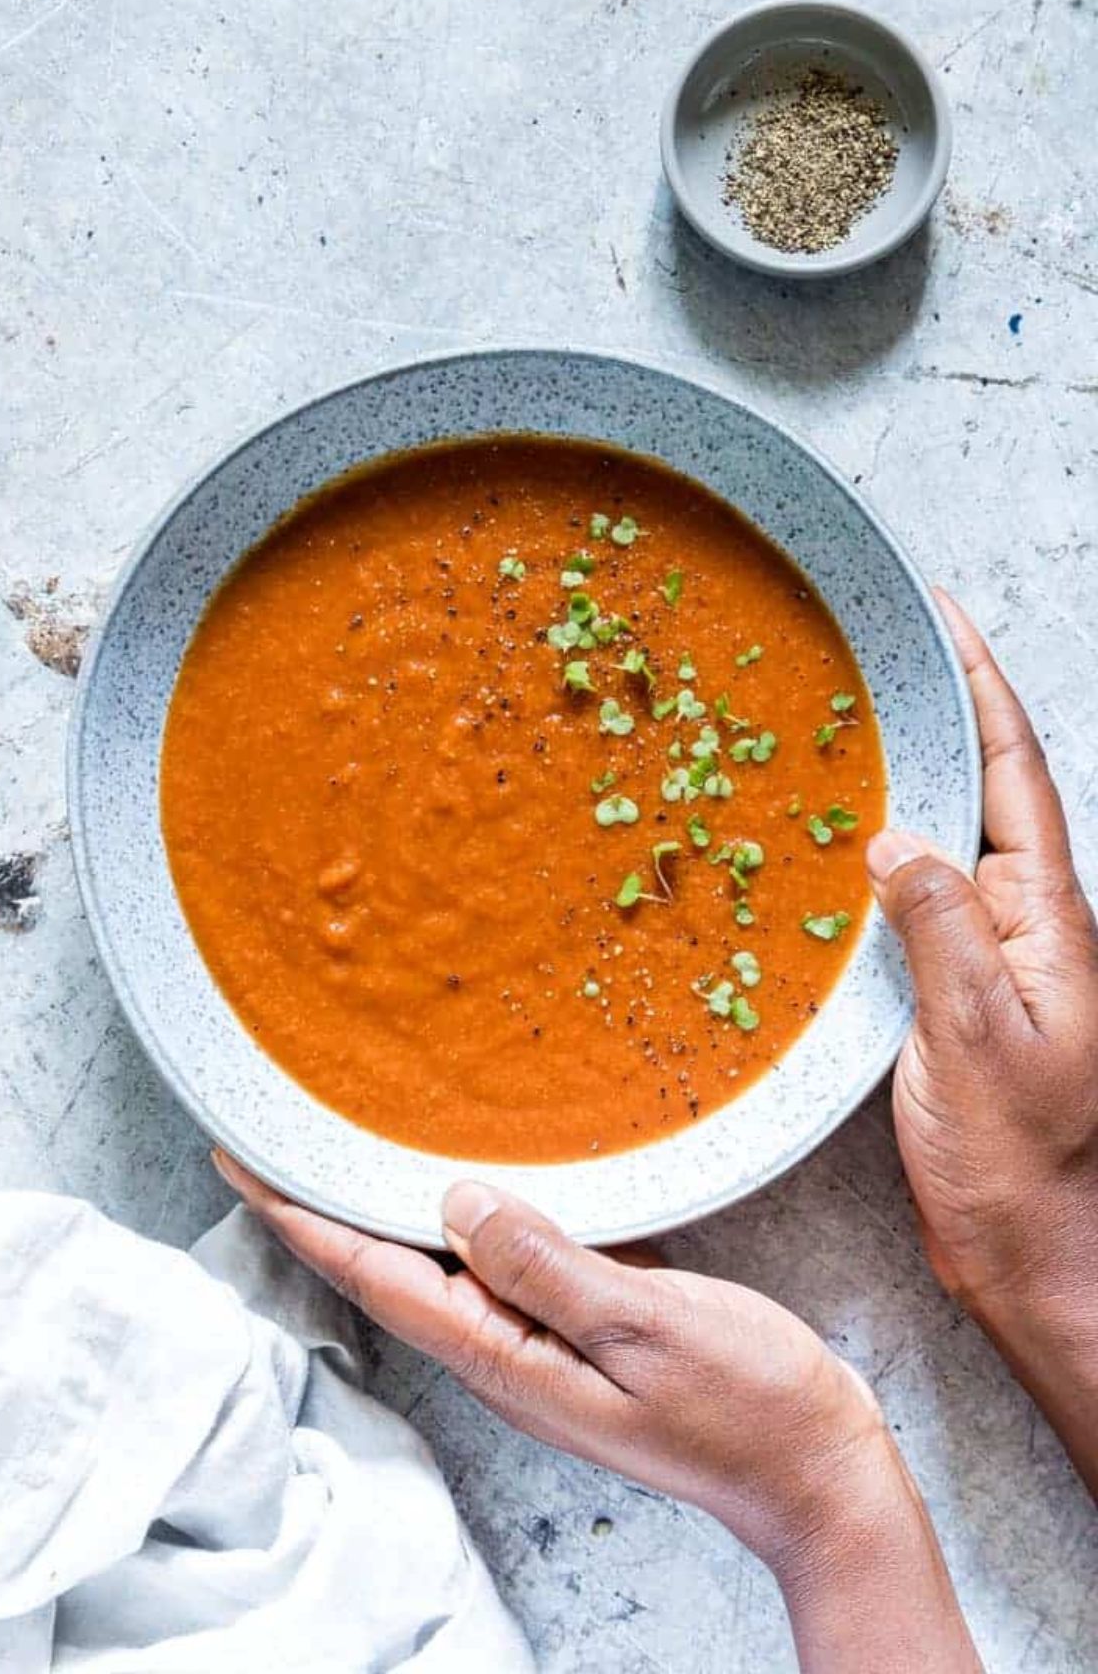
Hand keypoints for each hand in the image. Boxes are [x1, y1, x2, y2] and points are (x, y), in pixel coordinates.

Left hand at [215, 1157, 979, 1669]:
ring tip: (343, 1143)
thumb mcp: (645, 1326)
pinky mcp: (583, 1329)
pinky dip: (468, 1216)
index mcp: (506, 1357)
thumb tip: (456, 1203)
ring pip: (442, 1262)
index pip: (374, 1275)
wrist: (817, 1469)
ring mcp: (544, 1345)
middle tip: (272, 1133)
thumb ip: (546, 1267)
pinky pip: (503, 1264)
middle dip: (324, 1204)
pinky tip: (467, 1183)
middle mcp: (507, 1353)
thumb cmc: (744, 1404)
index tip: (240, 1162)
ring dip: (387, 1206)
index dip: (302, 1217)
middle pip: (389, 1268)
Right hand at [867, 592, 1097, 1489]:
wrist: (1043, 1267)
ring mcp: (996, 965)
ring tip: (842, 729)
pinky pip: (918, 909)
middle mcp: (1029, 929)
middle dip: (939, 713)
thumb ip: (944, 930)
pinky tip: (834, 855)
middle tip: (874, 655)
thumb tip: (897, 838)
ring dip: (904, 783)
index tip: (940, 617)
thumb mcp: (981, 1041)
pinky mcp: (959, 1004)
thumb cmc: (1026, 1173)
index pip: (1016, 774)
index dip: (981, 688)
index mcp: (1050, 922)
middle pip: (985, 792)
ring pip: (947, 847)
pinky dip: (879, 864)